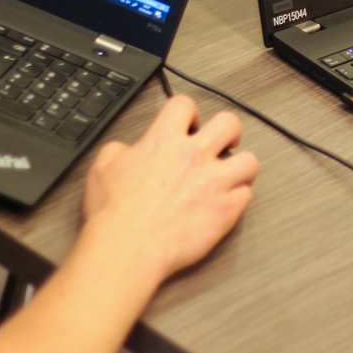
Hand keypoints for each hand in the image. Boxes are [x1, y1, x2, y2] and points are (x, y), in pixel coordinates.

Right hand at [82, 95, 257, 279]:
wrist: (129, 247)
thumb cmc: (115, 214)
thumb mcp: (102, 168)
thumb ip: (119, 150)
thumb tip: (127, 150)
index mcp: (164, 141)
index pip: (185, 105)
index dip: (188, 113)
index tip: (189, 123)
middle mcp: (194, 156)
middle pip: (230, 123)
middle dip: (229, 131)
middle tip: (223, 142)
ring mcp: (214, 183)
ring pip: (249, 160)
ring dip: (241, 166)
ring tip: (231, 174)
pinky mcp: (225, 210)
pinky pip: (246, 194)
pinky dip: (239, 197)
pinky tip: (227, 202)